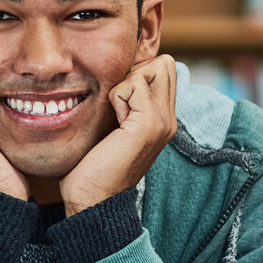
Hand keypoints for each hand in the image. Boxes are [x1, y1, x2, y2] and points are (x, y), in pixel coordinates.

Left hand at [60, 55, 177, 215]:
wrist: (93, 199)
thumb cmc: (94, 165)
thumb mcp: (114, 126)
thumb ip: (124, 102)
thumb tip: (116, 74)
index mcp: (163, 119)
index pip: (164, 69)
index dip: (138, 71)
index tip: (119, 98)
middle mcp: (169, 119)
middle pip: (164, 63)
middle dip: (135, 71)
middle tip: (118, 102)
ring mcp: (163, 121)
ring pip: (153, 68)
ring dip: (126, 83)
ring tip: (116, 113)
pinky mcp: (149, 124)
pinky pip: (134, 84)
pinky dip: (117, 95)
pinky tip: (113, 121)